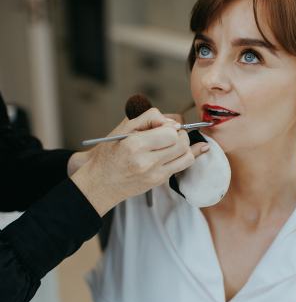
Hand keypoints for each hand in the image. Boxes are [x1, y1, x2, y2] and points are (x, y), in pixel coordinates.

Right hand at [70, 108, 208, 215]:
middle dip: (180, 133)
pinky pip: (183, 165)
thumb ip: (148, 118)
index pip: (170, 131)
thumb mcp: (122, 128)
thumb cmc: (110, 153)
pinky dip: (188, 155)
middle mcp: (146, 162)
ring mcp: (155, 174)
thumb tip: (173, 121)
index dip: (170, 125)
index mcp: (134, 145)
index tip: (162, 125)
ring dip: (184, 144)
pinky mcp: (160, 181)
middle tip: (170, 132)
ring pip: (187, 155)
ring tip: (172, 141)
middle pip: (181, 142)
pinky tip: (188, 149)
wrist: (101, 182)